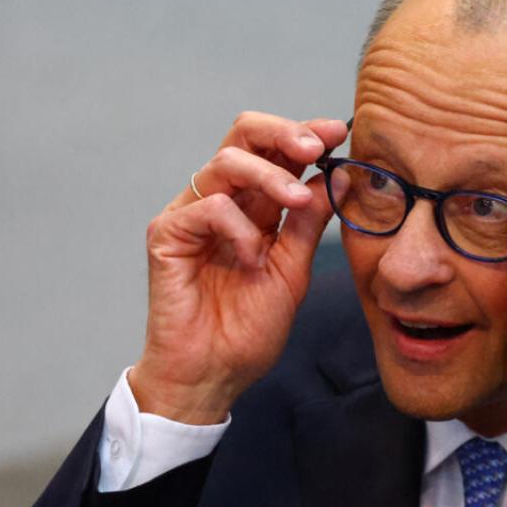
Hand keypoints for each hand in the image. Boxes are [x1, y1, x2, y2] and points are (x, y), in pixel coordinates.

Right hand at [129, 112, 347, 423]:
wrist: (213, 374)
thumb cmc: (247, 330)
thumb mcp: (293, 270)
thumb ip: (310, 223)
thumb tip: (339, 178)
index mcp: (253, 208)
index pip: (276, 152)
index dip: (306, 134)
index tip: (339, 132)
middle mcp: (221, 202)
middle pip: (243, 137)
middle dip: (284, 134)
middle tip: (316, 147)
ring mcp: (191, 215)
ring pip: (226, 162)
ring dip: (270, 176)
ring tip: (296, 202)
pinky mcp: (167, 235)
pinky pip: (207, 207)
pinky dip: (238, 227)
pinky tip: (249, 258)